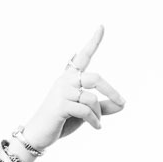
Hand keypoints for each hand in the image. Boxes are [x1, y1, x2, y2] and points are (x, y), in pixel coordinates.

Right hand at [19, 26, 125, 151]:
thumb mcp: (85, 112)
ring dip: (99, 114)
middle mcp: (65, 80)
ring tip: (97, 122)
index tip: (102, 26)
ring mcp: (62, 92)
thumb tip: (122, 104)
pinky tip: (97, 127)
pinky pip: (86, 111)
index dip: (93, 41)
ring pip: (92, 99)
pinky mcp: (60, 105)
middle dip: (111, 91)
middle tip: (123, 103)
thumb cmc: (62, 121)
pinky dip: (95, 121)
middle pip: (96, 78)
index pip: (83, 56)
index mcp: (70, 77)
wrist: (39, 135)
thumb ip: (102, 107)